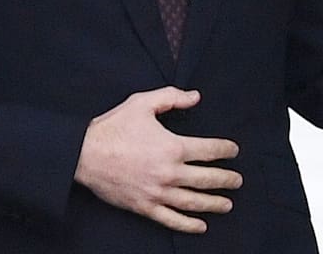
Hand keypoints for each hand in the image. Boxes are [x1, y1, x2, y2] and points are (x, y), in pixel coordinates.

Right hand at [73, 87, 241, 232]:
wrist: (84, 154)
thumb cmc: (114, 127)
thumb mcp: (143, 102)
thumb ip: (172, 97)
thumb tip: (196, 97)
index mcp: (172, 147)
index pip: (209, 150)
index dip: (226, 150)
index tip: (234, 150)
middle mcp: (169, 172)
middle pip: (207, 179)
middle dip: (227, 180)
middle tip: (238, 180)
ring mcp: (157, 192)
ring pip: (193, 202)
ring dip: (214, 204)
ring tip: (228, 204)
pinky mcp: (144, 206)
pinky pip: (170, 219)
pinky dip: (188, 224)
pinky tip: (201, 226)